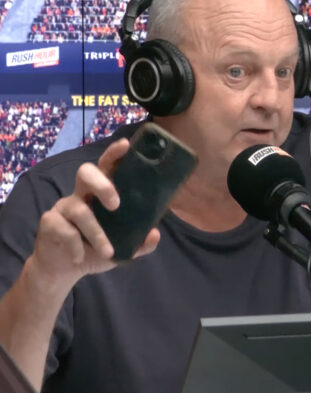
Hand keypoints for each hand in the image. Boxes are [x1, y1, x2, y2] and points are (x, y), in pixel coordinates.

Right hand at [27, 138, 159, 288]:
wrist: (65, 269)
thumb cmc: (96, 250)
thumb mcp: (123, 249)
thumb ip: (141, 243)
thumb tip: (155, 233)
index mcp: (100, 194)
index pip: (106, 167)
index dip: (114, 154)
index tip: (126, 145)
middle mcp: (81, 194)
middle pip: (85, 173)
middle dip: (102, 184)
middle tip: (116, 204)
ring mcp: (63, 207)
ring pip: (79, 210)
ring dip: (96, 233)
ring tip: (108, 251)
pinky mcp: (49, 222)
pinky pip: (65, 230)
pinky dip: (76, 246)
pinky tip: (80, 257)